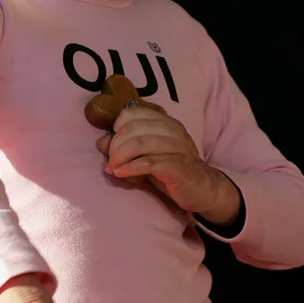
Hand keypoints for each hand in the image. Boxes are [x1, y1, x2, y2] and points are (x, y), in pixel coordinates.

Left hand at [97, 105, 241, 225]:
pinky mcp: (180, 167)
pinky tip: (121, 173)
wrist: (202, 189)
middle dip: (115, 145)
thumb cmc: (171, 171)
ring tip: (113, 168)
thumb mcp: (146, 156)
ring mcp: (179, 147)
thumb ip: (125, 147)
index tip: (112, 146)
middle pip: (133, 127)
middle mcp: (173, 130)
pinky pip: (151, 163)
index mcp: (165, 122)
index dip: (117, 128)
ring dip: (120, 156)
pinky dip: (131, 167)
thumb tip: (101, 141)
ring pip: (141, 142)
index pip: (132, 113)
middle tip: (111, 161)